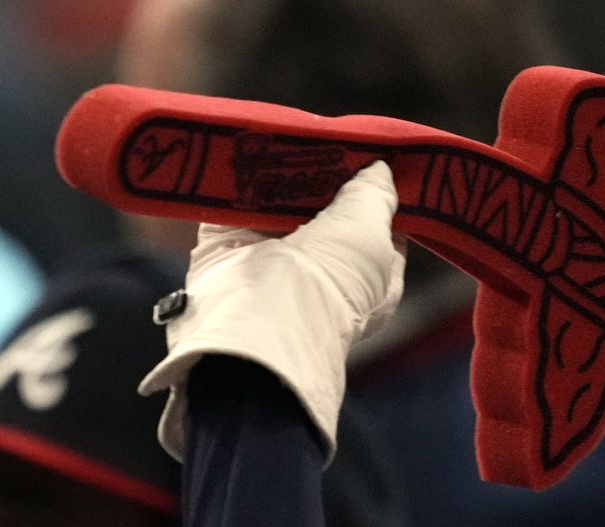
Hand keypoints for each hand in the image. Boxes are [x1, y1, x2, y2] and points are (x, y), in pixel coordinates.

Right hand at [139, 160, 405, 463]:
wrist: (266, 316)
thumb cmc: (333, 279)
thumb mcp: (372, 229)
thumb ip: (376, 195)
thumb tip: (379, 170)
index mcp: (367, 281)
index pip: (376, 231)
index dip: (372, 195)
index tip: (370, 159)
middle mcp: (318, 275)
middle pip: (321, 214)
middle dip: (321, 180)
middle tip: (322, 138)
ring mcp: (270, 265)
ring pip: (276, 207)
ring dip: (279, 175)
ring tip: (287, 133)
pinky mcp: (225, 252)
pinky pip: (230, 205)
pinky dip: (237, 179)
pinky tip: (248, 147)